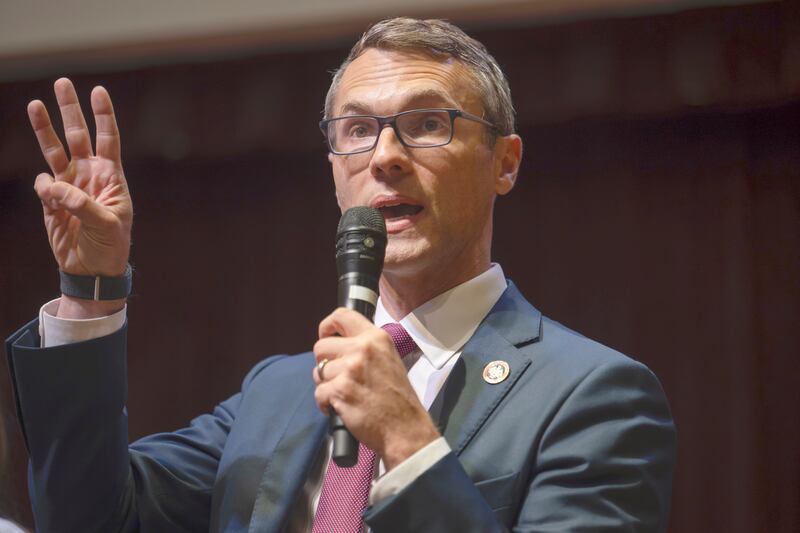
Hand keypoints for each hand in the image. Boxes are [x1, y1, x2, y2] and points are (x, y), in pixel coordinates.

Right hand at [29, 78, 131, 316]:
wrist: (93, 271)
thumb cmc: (111, 247)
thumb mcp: (106, 226)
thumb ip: (81, 204)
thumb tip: (53, 185)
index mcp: (112, 178)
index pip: (109, 139)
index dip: (103, 115)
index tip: (98, 91)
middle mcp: (90, 176)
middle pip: (79, 135)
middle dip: (71, 110)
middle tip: (62, 83)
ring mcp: (69, 186)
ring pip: (54, 150)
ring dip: (44, 128)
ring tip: (34, 104)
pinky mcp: (51, 201)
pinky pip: (43, 185)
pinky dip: (43, 188)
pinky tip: (50, 198)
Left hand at [313, 308, 439, 469]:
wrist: (405, 427)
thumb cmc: (398, 398)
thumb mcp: (389, 359)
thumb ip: (366, 348)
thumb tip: (339, 345)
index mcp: (376, 337)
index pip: (341, 315)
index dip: (326, 326)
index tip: (325, 336)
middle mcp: (362, 348)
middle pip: (321, 347)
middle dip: (324, 364)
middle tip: (338, 377)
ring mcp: (351, 369)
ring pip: (318, 372)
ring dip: (326, 385)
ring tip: (345, 395)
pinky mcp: (341, 390)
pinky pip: (319, 393)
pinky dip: (325, 404)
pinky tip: (341, 408)